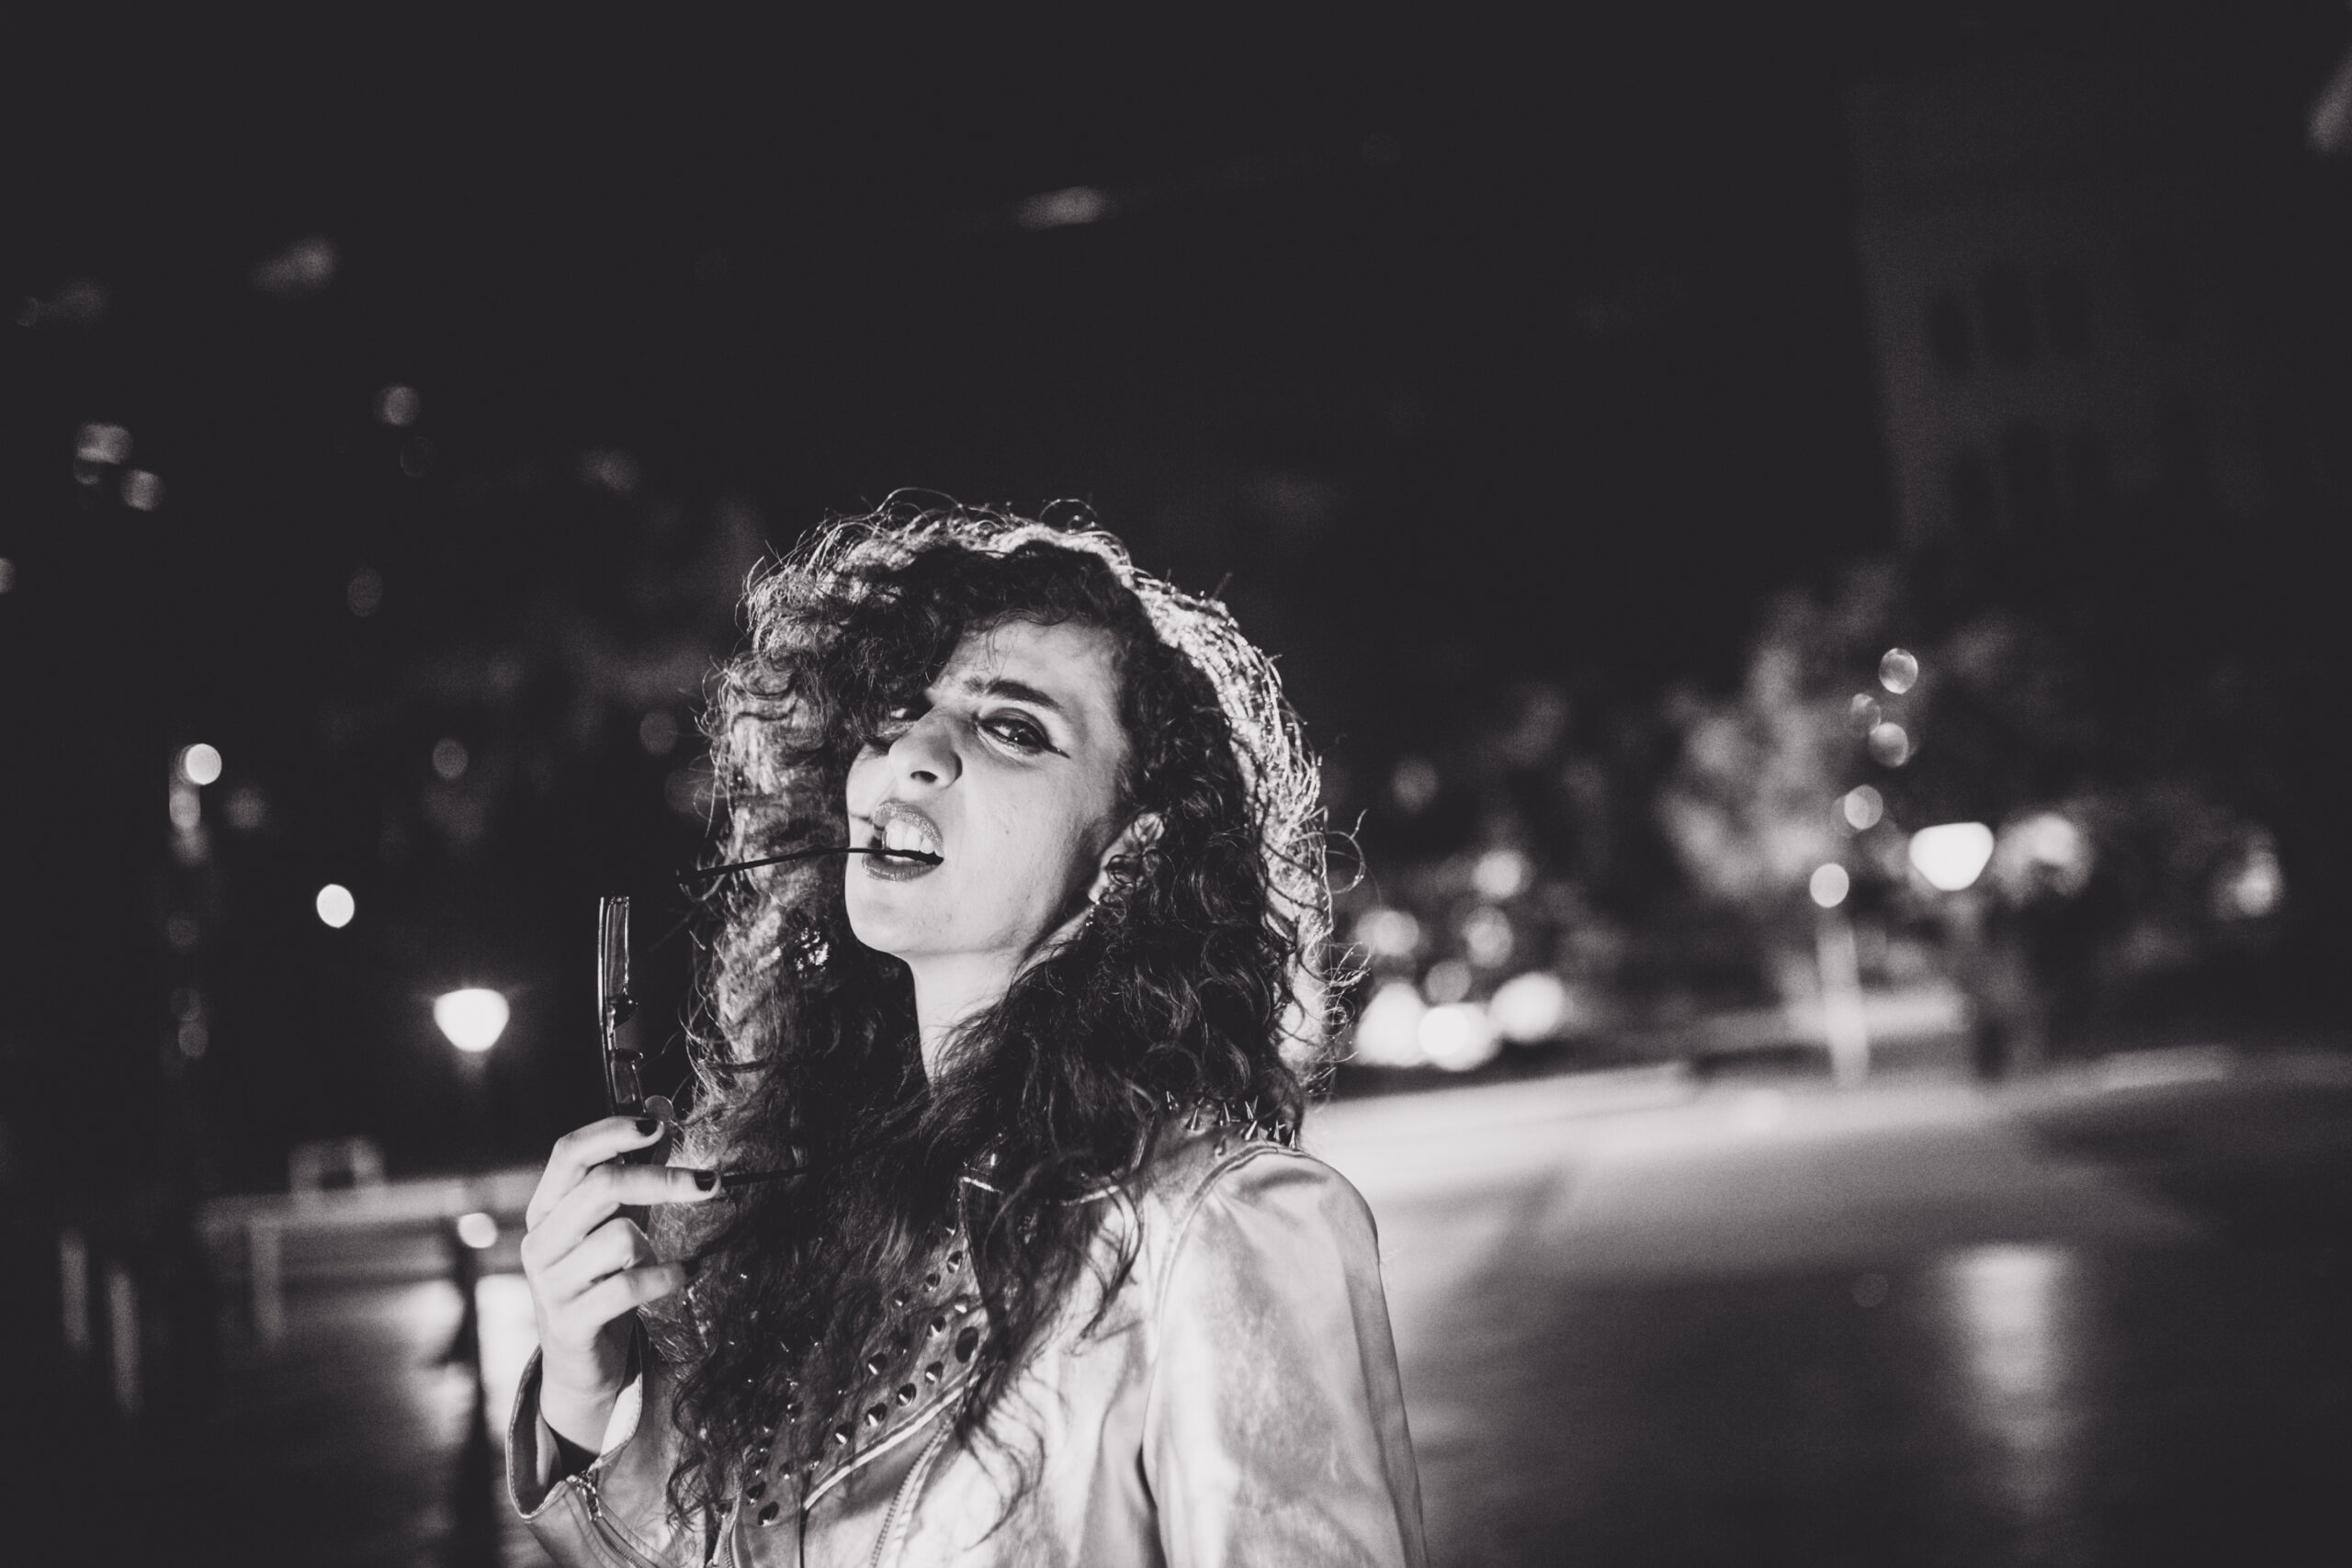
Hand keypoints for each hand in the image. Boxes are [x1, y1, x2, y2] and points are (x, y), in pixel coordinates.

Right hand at [520, 1114, 718, 1450]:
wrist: (580, 1363)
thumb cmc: (601, 1280)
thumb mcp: (616, 1219)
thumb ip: (634, 1168)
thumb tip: (660, 1108)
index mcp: (547, 1208)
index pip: (570, 1152)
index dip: (614, 1131)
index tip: (661, 1125)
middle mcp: (540, 1241)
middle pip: (602, 1186)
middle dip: (663, 1179)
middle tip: (711, 1182)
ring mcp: (550, 1283)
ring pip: (618, 1237)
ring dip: (655, 1245)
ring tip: (662, 1259)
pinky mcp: (570, 1322)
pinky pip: (627, 1286)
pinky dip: (665, 1279)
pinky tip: (679, 1278)